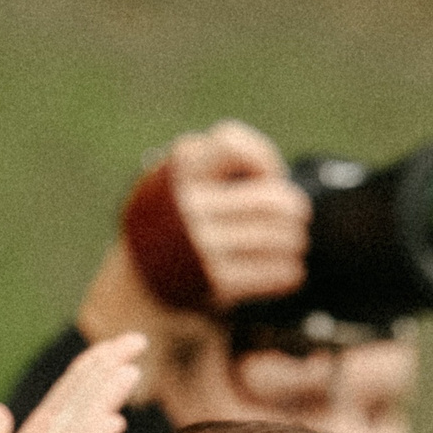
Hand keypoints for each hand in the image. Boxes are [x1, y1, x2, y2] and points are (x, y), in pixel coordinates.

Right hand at [167, 120, 309, 307]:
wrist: (138, 287)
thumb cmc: (172, 224)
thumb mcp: (177, 181)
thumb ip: (218, 165)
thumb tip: (279, 182)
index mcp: (177, 172)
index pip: (232, 145)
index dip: (263, 159)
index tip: (266, 177)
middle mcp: (187, 206)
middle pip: (273, 199)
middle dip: (294, 209)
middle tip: (294, 217)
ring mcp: (202, 244)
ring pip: (282, 235)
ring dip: (294, 240)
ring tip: (290, 244)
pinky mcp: (217, 280)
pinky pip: (279, 271)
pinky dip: (290, 271)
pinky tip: (284, 272)